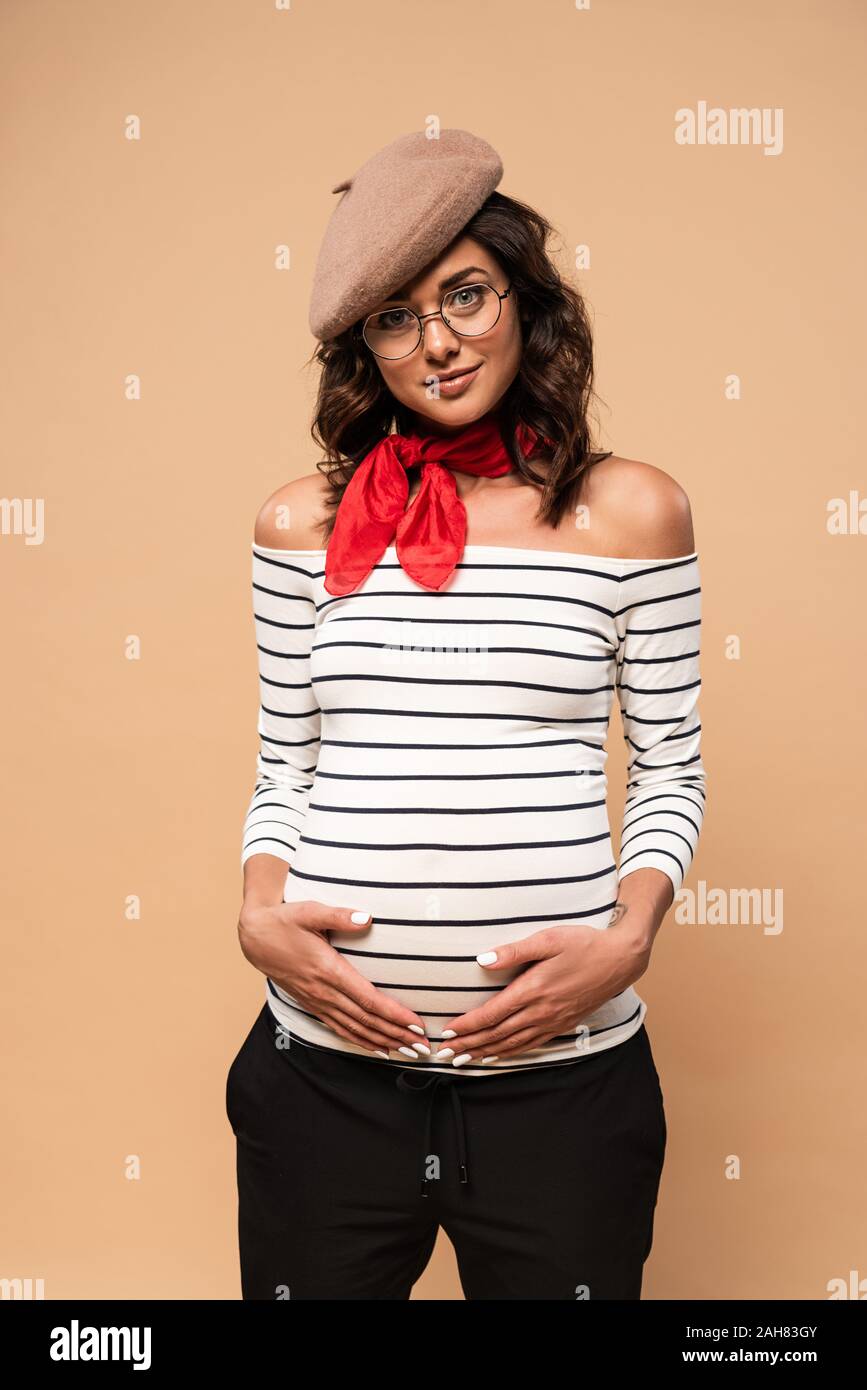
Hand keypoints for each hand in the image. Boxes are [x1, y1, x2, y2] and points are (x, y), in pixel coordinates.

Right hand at [237, 898, 429, 1057]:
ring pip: (354, 1030)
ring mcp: (317, 1001)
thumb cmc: (284, 921)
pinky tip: (378, 1048)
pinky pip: (340, 1029)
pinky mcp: (313, 1004)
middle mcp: (324, 992)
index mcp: (328, 970)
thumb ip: (339, 915)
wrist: (255, 937)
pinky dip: (361, 1041)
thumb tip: (366, 917)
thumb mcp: (309, 911)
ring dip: (383, 1042)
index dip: (394, 1015)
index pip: (368, 1000)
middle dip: (397, 1035)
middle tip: (423, 1047)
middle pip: (366, 1021)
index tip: (416, 1024)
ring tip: (408, 1052)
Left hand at [435, 918, 654, 1065]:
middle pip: (497, 1034)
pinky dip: (510, 1052)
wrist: (619, 960)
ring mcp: (552, 1021)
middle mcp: (541, 1011)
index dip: (468, 1025)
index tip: (447, 1032)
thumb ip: (514, 951)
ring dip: (485, 1053)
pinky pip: (530, 1044)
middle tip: (445, 1055)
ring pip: (512, 1044)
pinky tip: (498, 1055)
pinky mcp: (561, 1024)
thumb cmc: (583, 944)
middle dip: (469, 1046)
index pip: (492, 1014)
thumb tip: (483, 960)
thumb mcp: (548, 939)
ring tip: (464, 1061)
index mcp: (533, 990)